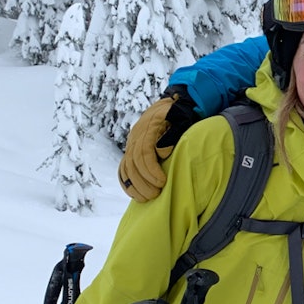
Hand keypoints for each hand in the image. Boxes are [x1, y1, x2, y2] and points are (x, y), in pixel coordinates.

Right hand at [117, 86, 196, 201]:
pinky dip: (127, 183)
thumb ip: (173, 133)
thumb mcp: (181, 119)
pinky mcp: (131, 151)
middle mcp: (136, 136)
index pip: (144, 153)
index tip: (163, 181)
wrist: (170, 106)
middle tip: (157, 193)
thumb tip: (163, 152)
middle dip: (144, 181)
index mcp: (148, 128)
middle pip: (133, 163)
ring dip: (135, 185)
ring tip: (148, 197)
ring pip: (126, 168)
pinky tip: (136, 195)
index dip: (151, 170)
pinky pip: (123, 169)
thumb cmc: (180, 115)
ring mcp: (131, 144)